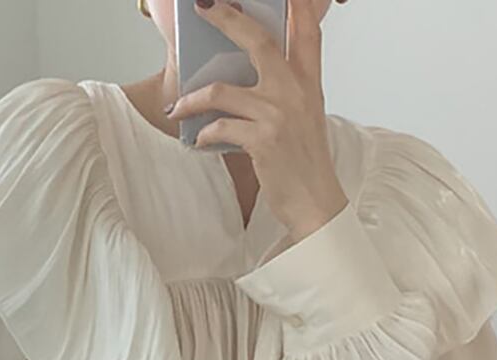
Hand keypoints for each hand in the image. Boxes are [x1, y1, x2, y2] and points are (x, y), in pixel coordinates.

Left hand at [166, 0, 348, 241]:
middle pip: (257, 41)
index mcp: (308, 84)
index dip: (297, 5)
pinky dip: (203, 134)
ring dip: (193, 100)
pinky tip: (199, 141)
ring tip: (181, 110)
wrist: (315, 203)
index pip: (308, 32)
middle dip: (226, 19)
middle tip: (204, 8)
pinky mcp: (262, 140)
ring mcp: (278, 115)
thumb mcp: (305, 118)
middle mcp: (295, 92)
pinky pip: (219, 127)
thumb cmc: (304, 164)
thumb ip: (286, 91)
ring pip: (221, 91)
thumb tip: (244, 77)